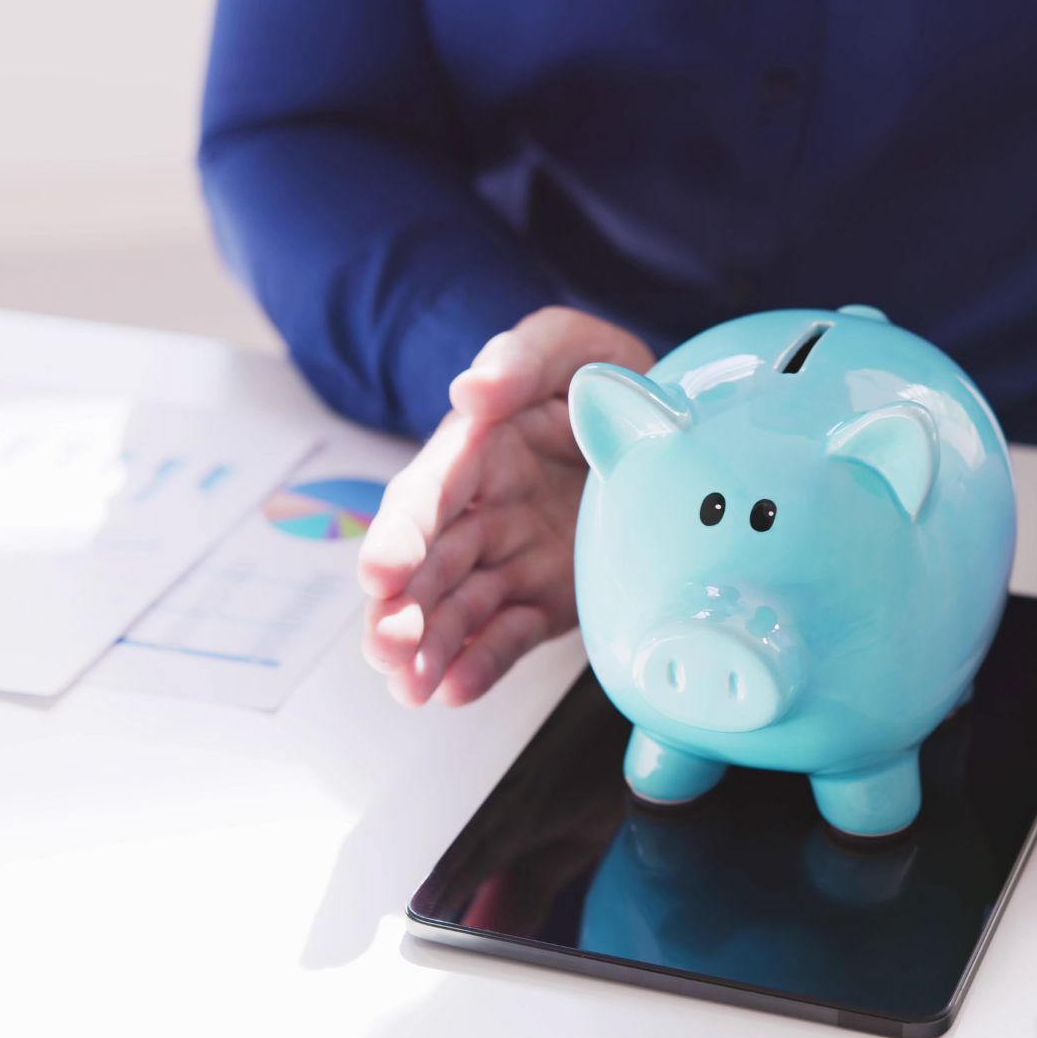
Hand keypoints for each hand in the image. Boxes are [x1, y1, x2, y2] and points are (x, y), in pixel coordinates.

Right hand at [359, 307, 654, 705]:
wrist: (657, 422)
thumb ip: (522, 357)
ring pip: (460, 609)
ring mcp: (511, 560)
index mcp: (475, 451)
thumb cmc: (597, 377)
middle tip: (385, 648)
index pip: (429, 494)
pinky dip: (483, 664)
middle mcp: (482, 511)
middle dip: (401, 610)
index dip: (401, 534)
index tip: (379, 573)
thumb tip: (473, 390)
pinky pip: (509, 635)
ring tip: (411, 687)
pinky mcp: (544, 599)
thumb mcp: (568, 347)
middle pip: (430, 565)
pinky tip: (456, 691)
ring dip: (431, 649)